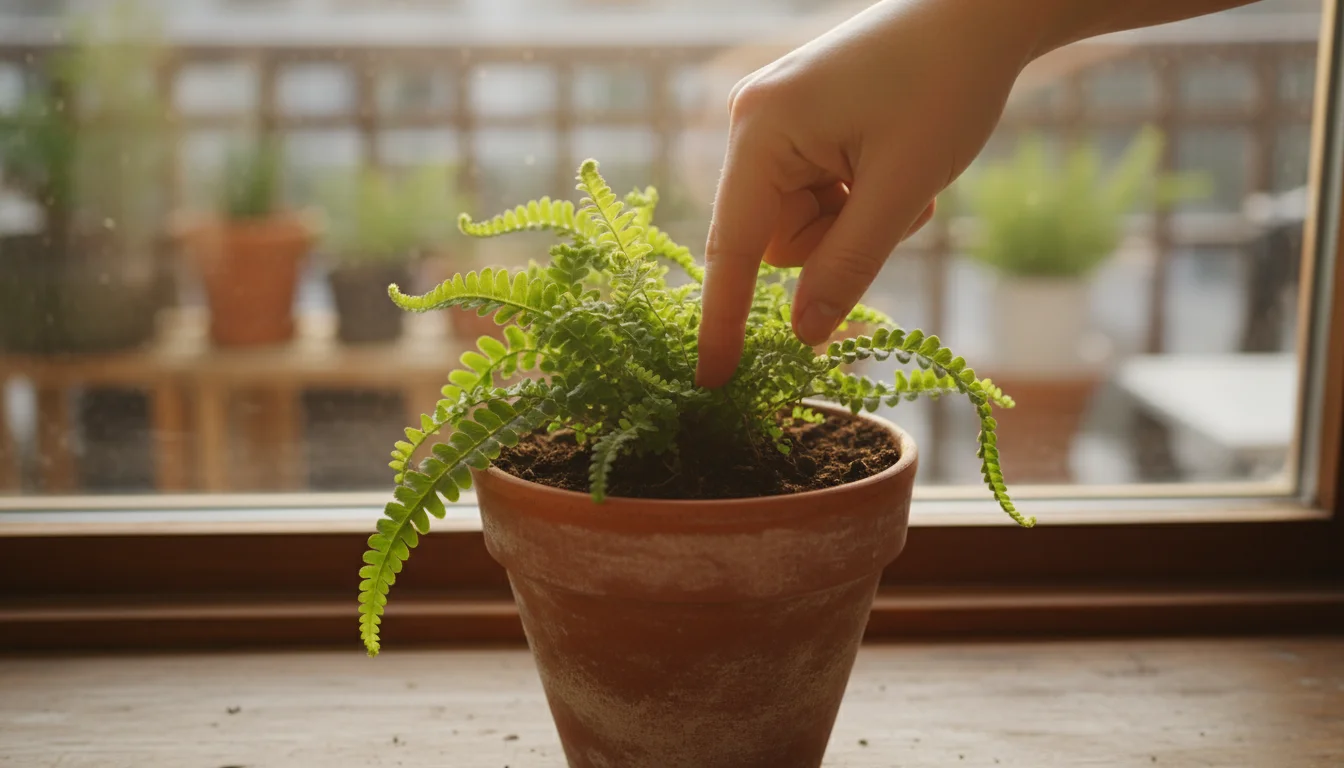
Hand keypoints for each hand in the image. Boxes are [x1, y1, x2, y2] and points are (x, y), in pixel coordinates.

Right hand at [694, 0, 1051, 387]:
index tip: (712, 382)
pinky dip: (860, 199)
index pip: (735, 248)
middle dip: (835, 243)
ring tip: (904, 178)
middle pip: (777, 240)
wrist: (982, 11)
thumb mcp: (900, 190)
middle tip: (895, 210)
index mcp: (762, 131)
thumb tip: (802, 337)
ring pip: (802, 225)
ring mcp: (777, 122)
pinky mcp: (802, 124)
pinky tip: (896, 162)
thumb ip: (846, 267)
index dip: (724, 321)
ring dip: (855, 222)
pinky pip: (819, 197)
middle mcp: (754, 124)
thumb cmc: (946, 86)